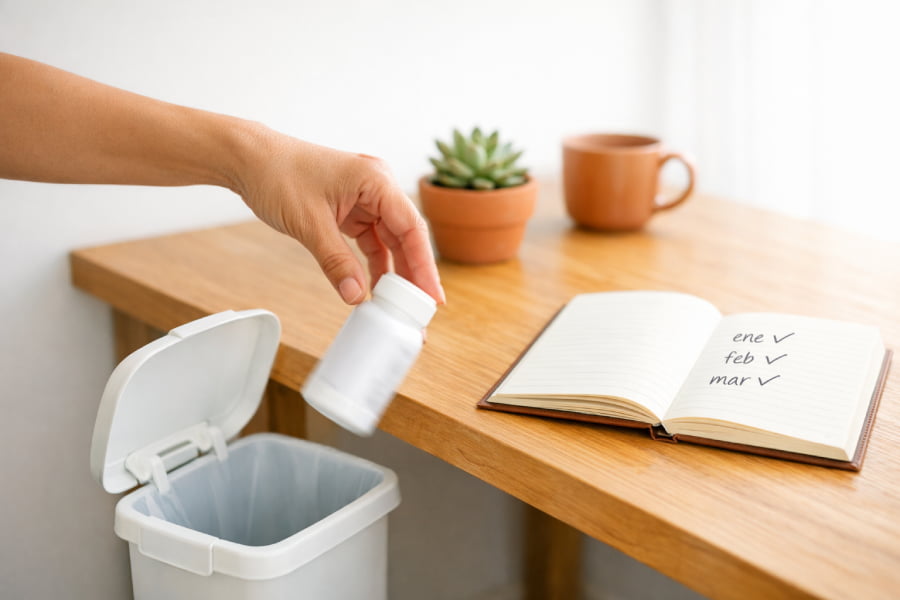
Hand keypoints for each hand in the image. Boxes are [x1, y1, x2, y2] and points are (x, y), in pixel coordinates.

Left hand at [231, 125, 444, 304]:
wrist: (248, 160)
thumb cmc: (277, 173)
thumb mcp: (309, 223)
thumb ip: (336, 262)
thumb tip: (356, 296)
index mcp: (376, 180)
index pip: (411, 228)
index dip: (424, 266)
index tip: (432, 297)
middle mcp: (377, 187)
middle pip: (406, 236)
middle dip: (413, 274)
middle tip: (419, 310)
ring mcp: (365, 199)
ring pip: (391, 241)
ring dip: (395, 272)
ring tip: (400, 305)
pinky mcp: (351, 210)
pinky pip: (371, 242)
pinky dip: (374, 264)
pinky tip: (375, 288)